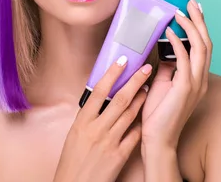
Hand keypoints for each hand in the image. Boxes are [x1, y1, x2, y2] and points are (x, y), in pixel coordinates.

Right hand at [53, 57, 151, 181]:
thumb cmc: (72, 160)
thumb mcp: (74, 134)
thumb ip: (88, 117)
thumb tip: (100, 98)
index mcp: (82, 121)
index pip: (99, 91)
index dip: (112, 74)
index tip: (123, 60)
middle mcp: (96, 129)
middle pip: (120, 99)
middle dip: (135, 81)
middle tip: (146, 69)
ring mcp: (109, 142)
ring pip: (131, 114)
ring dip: (142, 99)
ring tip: (148, 88)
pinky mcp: (119, 155)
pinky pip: (135, 134)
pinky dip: (141, 123)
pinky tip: (146, 115)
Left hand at [141, 0, 212, 150]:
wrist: (158, 140)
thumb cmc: (158, 115)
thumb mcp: (163, 84)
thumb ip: (168, 67)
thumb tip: (164, 50)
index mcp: (198, 78)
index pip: (204, 47)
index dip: (200, 27)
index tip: (194, 10)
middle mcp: (201, 79)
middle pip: (207, 42)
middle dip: (200, 20)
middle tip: (192, 2)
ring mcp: (196, 84)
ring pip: (201, 48)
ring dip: (190, 27)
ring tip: (180, 13)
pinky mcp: (185, 88)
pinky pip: (185, 60)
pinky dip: (179, 43)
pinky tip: (171, 32)